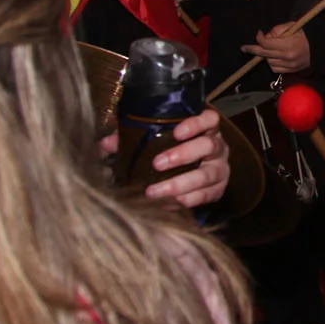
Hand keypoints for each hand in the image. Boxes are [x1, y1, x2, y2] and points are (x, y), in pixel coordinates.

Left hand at [98, 109, 230, 209]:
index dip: (196, 124)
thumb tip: (104, 144)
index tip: (176, 132)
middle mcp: (217, 148)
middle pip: (208, 147)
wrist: (196, 174)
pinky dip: (185, 201)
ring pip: (206, 176)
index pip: (209, 119)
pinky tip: (165, 203)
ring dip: (179, 184)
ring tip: (154, 192)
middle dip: (182, 155)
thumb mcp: (156, 141)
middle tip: (156, 164)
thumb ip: (132, 139)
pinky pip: (205, 196)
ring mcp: (220, 169)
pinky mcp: (218, 190)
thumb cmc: (172, 151)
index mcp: (205, 129)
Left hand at [248, 26, 310, 73]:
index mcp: (288, 45)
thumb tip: (266, 37)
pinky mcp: (290, 71)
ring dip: (266, 56)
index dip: (259, 38)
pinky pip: (274, 68)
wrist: (320, 49)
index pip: (266, 43)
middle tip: (244, 48)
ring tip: (271, 49)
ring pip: (268, 62)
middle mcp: (287, 57)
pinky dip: (272, 63)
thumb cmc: (306, 35)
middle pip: (264, 54)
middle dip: (253, 50)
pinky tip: (275, 57)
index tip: (258, 33)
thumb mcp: (292, 26)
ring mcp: (289, 65)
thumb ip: (277, 30)